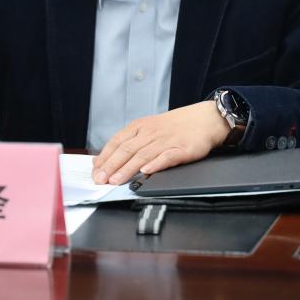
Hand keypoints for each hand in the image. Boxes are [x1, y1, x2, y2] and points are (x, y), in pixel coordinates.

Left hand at [92, 101, 229, 184]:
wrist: (204, 119)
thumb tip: (105, 160)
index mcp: (140, 127)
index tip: (95, 171)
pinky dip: (156, 164)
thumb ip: (129, 142)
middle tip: (101, 180)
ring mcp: (166, 140)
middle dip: (111, 166)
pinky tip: (147, 171)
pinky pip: (167, 157)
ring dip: (128, 168)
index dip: (105, 157)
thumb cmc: (174, 127)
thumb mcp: (149, 128)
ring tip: (116, 180)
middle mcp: (151, 133)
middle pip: (127, 150)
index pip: (117, 142)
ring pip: (143, 155)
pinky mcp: (182, 149)